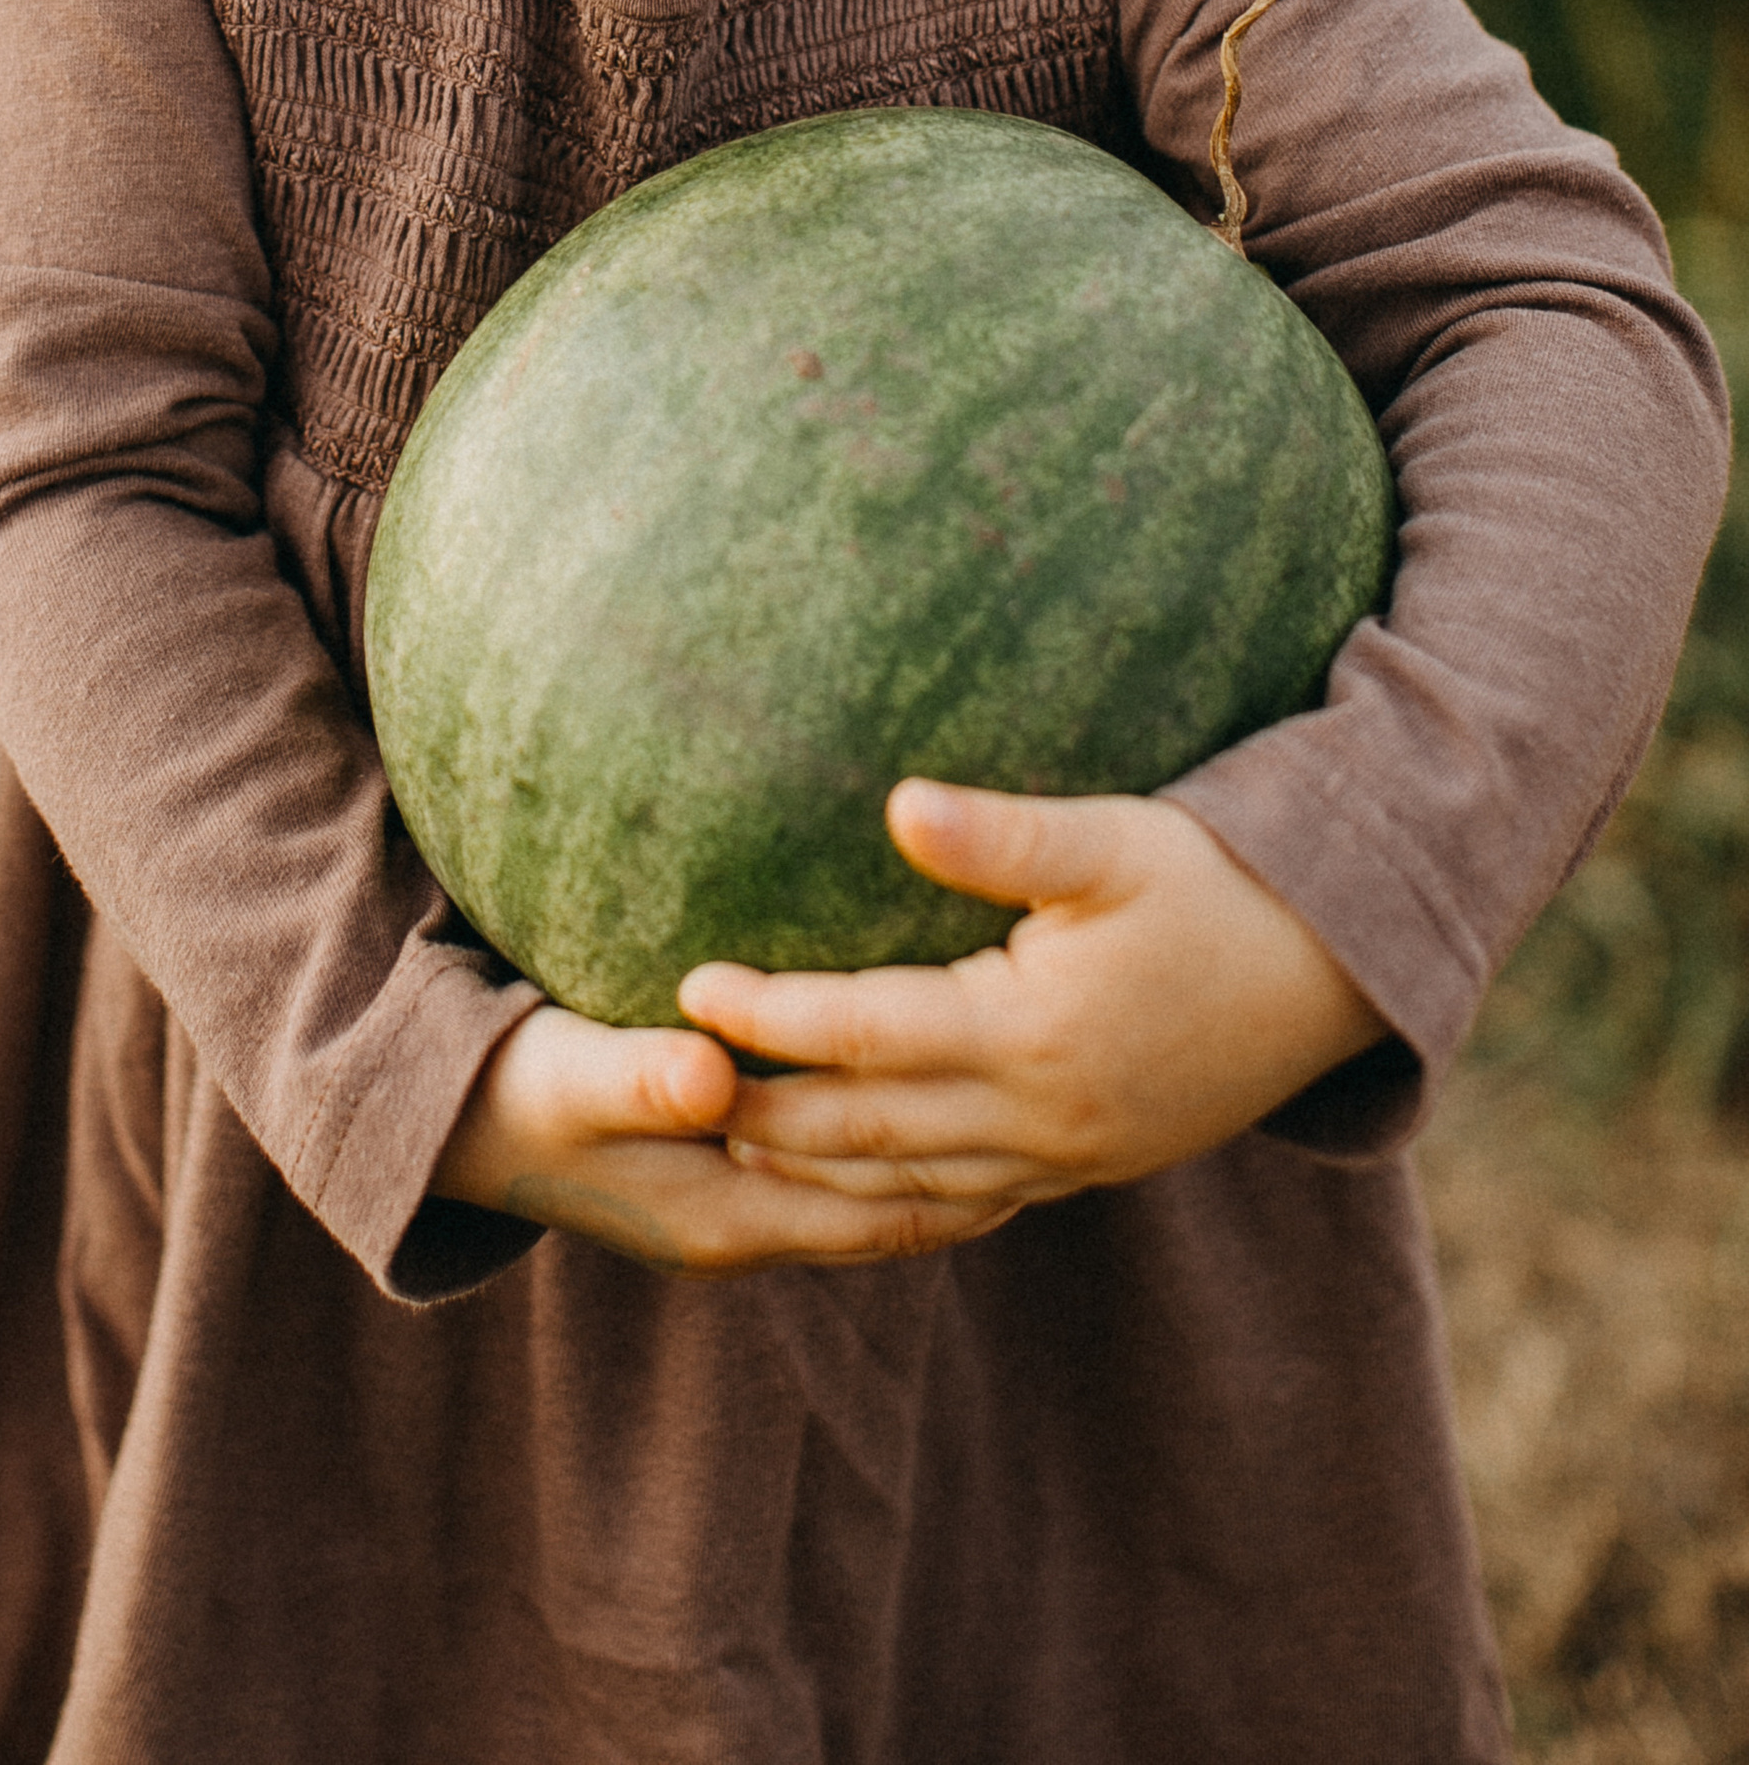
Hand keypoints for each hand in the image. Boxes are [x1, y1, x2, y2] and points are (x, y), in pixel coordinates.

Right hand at [430, 997, 1024, 1272]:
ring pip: (864, 1207)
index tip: (1044, 1126)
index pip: (879, 1212)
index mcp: (725, 1215)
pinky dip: (886, 1156)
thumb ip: (641, 1076)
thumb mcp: (570, 1075)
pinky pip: (830, 1183)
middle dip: (976, 1178)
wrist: (449, 1124)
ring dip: (938, 1170)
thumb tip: (712, 1075)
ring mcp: (730, 1216)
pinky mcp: (717, 1185)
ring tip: (1027, 1121)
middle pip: (891, 1219)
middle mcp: (742, 1231)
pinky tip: (923, 1103)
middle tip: (1070, 1123)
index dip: (964, 1177)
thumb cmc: (513, 1089)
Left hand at [678, 781, 1382, 1220]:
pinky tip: (853, 1189)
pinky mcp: (1090, 1166)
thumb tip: (896, 803)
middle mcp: (1041, 1115)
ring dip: (817, 1169)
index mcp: (1032, 1032)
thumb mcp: (1116, 840)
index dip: (768, 1013)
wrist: (1338, 973)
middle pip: (865, 1130)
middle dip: (764, 1113)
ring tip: (731, 1144)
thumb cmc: (1220, 885)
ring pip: (910, 1184)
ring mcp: (1068, 1155)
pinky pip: (969, 1203)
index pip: (862, 1031)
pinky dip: (897, 1200)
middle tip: (669, 1090)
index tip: (689, 984)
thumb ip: (1002, 836)